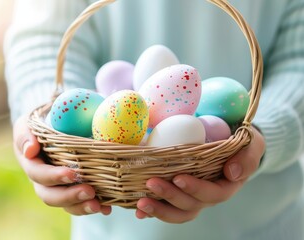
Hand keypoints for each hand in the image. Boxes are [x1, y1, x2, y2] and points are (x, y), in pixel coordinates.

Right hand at [13, 116, 111, 215]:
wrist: (54, 125)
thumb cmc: (39, 123)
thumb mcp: (27, 123)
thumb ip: (25, 134)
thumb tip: (30, 151)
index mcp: (31, 164)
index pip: (38, 174)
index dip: (53, 177)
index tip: (72, 174)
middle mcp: (43, 181)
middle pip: (51, 196)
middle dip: (69, 197)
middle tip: (89, 192)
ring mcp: (59, 187)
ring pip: (66, 204)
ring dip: (81, 206)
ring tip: (98, 206)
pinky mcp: (74, 189)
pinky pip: (81, 203)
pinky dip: (95, 206)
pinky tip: (107, 209)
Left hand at [135, 126, 264, 222]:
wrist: (226, 141)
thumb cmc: (239, 142)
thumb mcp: (251, 145)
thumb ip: (246, 157)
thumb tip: (232, 173)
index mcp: (224, 187)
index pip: (211, 193)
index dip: (195, 188)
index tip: (178, 177)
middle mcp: (206, 197)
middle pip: (189, 206)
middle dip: (169, 197)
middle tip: (151, 183)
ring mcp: (190, 198)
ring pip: (176, 212)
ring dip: (158, 209)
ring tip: (140, 202)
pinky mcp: (176, 194)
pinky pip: (165, 207)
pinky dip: (151, 211)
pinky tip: (137, 210)